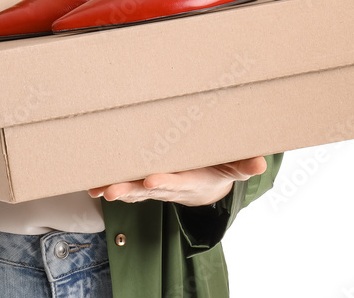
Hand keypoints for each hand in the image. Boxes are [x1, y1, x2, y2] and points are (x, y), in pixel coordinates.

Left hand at [87, 156, 267, 207]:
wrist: (204, 185)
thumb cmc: (216, 169)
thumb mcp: (233, 166)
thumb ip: (243, 165)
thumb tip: (259, 162)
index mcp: (190, 180)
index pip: (176, 182)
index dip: (164, 182)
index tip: (151, 180)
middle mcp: (168, 185)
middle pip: (147, 190)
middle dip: (130, 190)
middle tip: (112, 191)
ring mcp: (154, 186)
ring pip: (132, 190)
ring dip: (115, 190)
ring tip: (99, 190)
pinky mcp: (143, 182)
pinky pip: (125, 186)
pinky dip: (109, 186)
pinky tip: (93, 186)